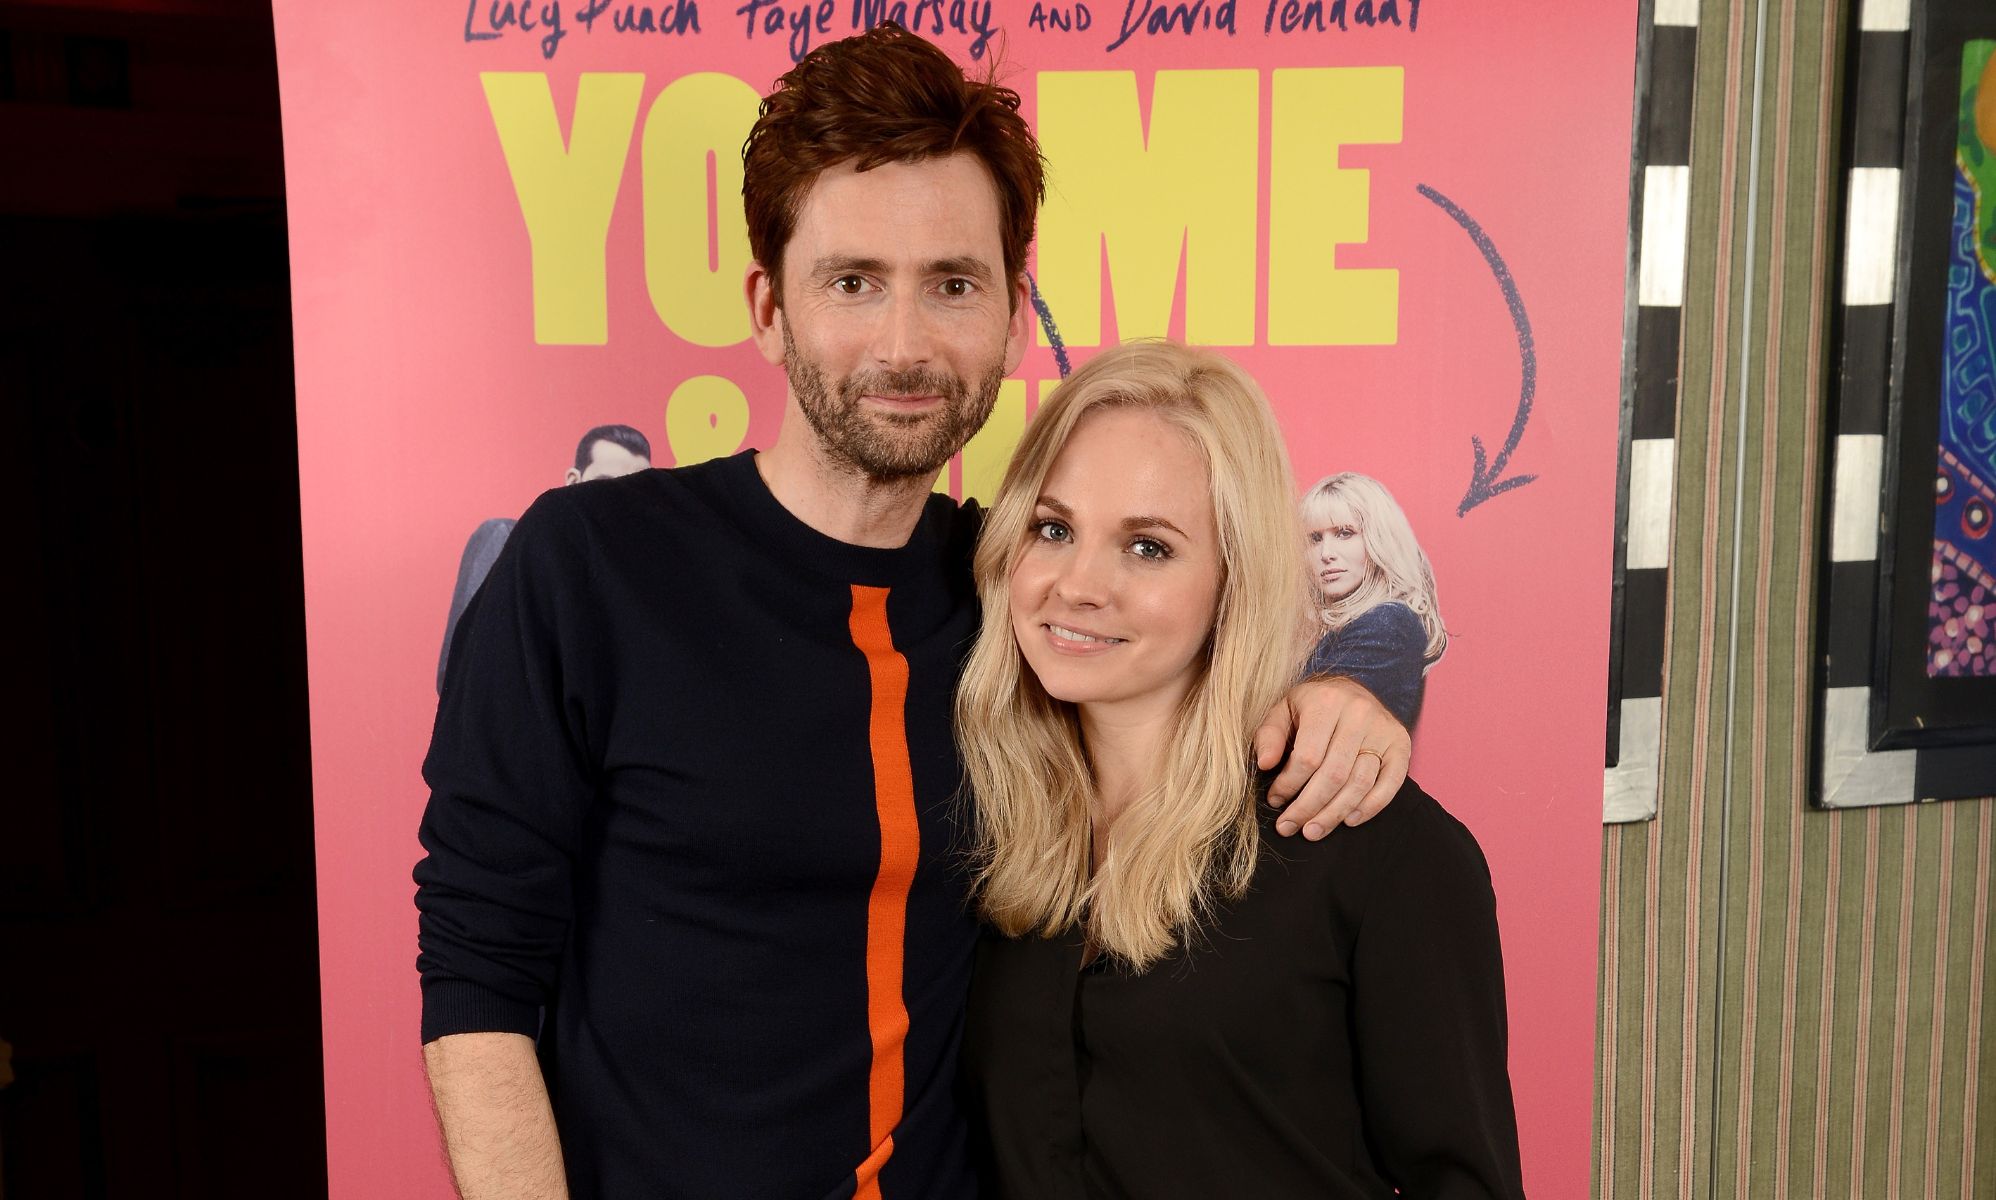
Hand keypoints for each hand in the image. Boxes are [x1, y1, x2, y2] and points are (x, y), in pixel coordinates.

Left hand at [1251, 676, 1409, 838]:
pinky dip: (1370, 808)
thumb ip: (1269, 735)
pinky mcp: (1401, 744)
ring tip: (1312, 831)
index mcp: (1326, 702)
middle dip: (1308, 808)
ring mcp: (1383, 729)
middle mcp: (1359, 713)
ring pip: (1359, 784)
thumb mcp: (1282, 710)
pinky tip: (1348, 820)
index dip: (1289, 785)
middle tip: (1289, 827)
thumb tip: (1265, 764)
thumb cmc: (1310, 706)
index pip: (1307, 757)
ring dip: (1334, 814)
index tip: (1275, 800)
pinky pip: (1390, 785)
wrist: (1349, 689)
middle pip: (1333, 775)